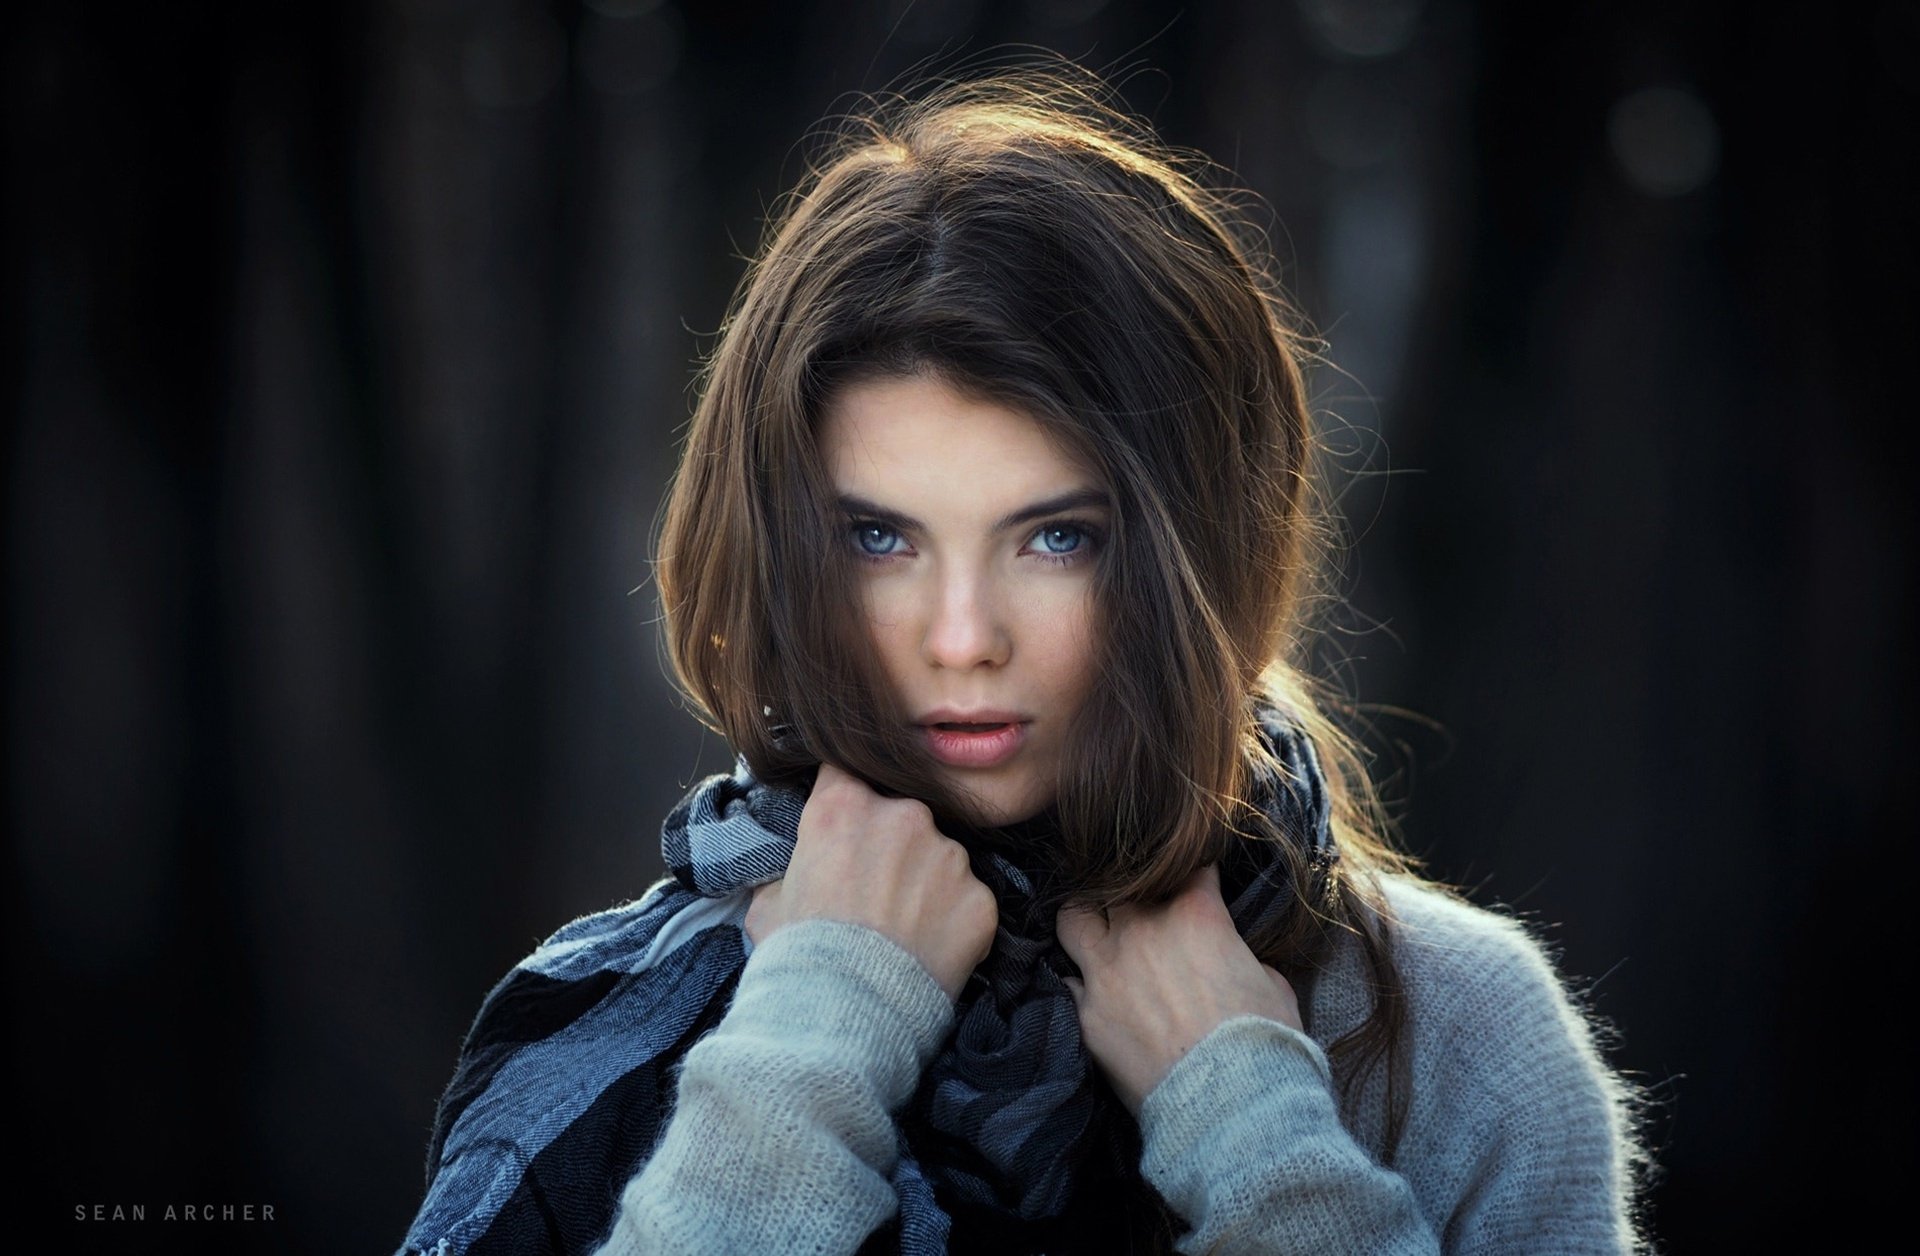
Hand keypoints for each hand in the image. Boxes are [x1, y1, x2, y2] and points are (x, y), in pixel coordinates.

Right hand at [744, 761, 997, 1001]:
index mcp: (842, 807)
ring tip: (903, 931)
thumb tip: (795, 873)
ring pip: (941, 857)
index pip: (847, 774)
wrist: (845, 1018)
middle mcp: (903, 816)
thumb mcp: (767, 904)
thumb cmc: (798, 958)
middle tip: (875, 895)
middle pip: (901, 815)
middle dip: (892, 847)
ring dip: (926, 883)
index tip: (846, 830)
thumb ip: (789, 871)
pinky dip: (953, 921)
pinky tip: (929, 951)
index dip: (846, 801)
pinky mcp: (980, 898)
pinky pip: (968, 899)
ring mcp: (948, 855)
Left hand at [1056, 862, 1301, 1113]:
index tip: (1197, 881)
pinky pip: (1068, 984)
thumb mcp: (1273, 984)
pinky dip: (1080, 985)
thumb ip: (1240, 956)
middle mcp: (1142, 930)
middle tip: (1143, 909)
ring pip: (1072, 918)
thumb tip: (1230, 959)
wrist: (1230, 1105)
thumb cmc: (1264, 1043)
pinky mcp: (1086, 1014)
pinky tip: (1092, 993)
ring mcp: (1106, 971)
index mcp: (1195, 913)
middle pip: (1118, 883)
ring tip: (1098, 932)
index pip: (1187, 867)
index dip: (1194, 873)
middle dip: (1132, 891)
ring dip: (1086, 921)